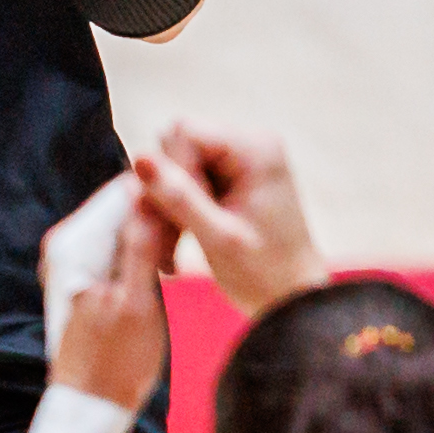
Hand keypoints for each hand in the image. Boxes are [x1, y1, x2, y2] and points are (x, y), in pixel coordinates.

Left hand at [48, 179, 172, 409]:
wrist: (91, 406)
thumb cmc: (116, 362)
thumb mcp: (137, 302)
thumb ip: (142, 245)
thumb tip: (150, 193)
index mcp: (72, 243)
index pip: (124, 190)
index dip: (162, 195)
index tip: (189, 214)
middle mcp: (65, 243)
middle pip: (124, 206)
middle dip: (159, 218)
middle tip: (183, 252)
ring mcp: (73, 257)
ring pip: (126, 225)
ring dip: (155, 238)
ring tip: (174, 267)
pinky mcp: (85, 271)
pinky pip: (121, 245)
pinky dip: (144, 253)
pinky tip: (163, 273)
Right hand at [130, 117, 331, 314]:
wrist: (293, 300)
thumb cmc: (264, 274)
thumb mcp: (217, 238)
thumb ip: (179, 197)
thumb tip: (140, 157)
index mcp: (255, 149)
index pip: (185, 132)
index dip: (171, 171)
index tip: (180, 215)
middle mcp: (251, 143)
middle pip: (179, 146)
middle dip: (169, 192)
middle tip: (175, 239)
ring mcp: (243, 159)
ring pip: (179, 165)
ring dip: (171, 206)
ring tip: (176, 248)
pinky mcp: (235, 176)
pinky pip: (191, 179)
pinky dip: (182, 210)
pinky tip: (183, 240)